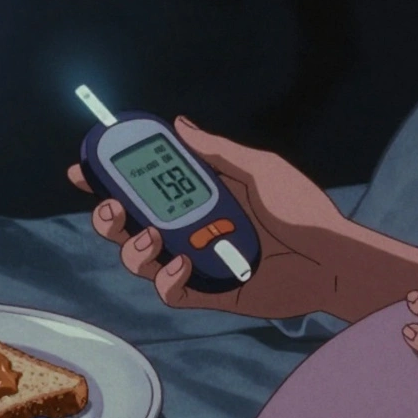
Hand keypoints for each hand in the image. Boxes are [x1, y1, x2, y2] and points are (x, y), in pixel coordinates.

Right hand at [67, 116, 350, 318]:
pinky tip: (182, 263)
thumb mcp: (259, 169)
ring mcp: (196, 261)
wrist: (332, 259)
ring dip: (133, 248)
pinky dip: (166, 280)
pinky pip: (170, 292)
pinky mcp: (208, 292)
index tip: (84, 168)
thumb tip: (178, 124)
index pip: (143, 186)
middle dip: (106, 216)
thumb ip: (217, 151)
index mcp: (198, 195)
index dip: (108, 179)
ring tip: (152, 236)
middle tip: (109, 208)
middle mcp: (190, 228)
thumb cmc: (303, 211)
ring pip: (140, 260)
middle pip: (128, 224)